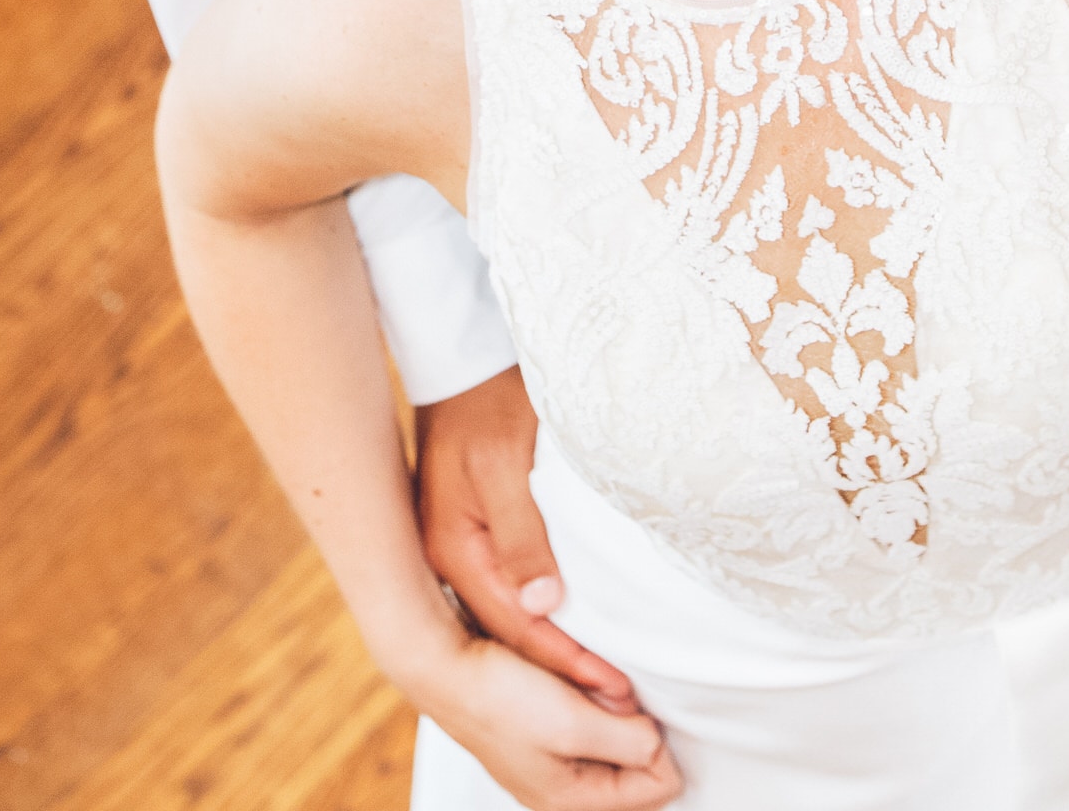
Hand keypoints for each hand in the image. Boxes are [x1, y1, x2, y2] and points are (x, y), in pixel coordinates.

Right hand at [409, 632, 681, 810]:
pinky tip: (582, 688)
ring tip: (597, 690)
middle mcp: (566, 794)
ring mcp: (554, 769)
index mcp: (574, 802)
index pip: (659, 786)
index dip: (657, 742)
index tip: (633, 709)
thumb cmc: (501, 699)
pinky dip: (598, 708)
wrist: (450, 670)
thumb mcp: (573, 723)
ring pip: (620, 750)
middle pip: (640, 774)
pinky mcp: (546, 743)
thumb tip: (659, 745)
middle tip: (613, 699)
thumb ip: (627, 741)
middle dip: (638, 731)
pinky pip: (595, 732)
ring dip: (618, 716)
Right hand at [417, 368, 636, 710]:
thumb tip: (543, 603)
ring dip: (556, 653)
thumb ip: (522, 533)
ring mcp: (456, 550)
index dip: (568, 660)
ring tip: (606, 686)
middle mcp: (447, 561)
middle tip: (622, 707)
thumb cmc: (488, 400)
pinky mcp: (471, 537)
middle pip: (510, 636)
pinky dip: (542, 622)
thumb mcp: (504, 462)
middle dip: (564, 673)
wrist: (462, 361)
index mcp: (452, 549)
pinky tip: (571, 632)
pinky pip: (507, 596)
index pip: (517, 626)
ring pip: (509, 621)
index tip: (616, 689)